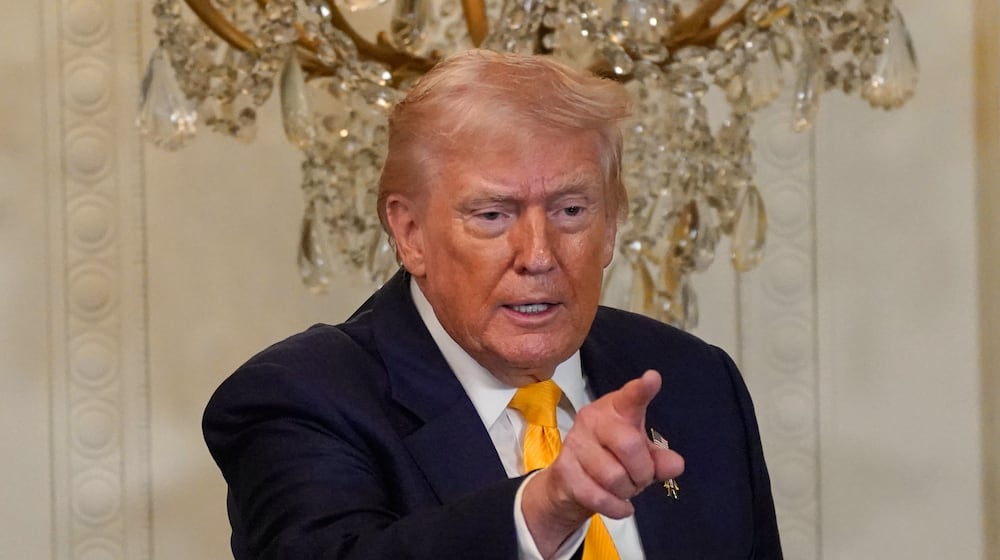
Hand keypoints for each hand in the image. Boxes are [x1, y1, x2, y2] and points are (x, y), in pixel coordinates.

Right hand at [520, 370, 683, 555]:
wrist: (570, 483)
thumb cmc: (611, 459)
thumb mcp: (640, 457)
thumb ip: (659, 460)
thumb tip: (676, 464)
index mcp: (615, 408)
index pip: (630, 397)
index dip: (642, 389)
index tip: (653, 379)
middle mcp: (592, 419)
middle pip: (629, 445)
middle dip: (642, 471)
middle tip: (640, 478)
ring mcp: (575, 443)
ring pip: (615, 476)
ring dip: (627, 491)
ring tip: (623, 488)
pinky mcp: (564, 469)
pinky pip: (599, 496)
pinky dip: (617, 507)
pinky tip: (621, 506)